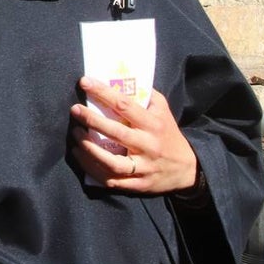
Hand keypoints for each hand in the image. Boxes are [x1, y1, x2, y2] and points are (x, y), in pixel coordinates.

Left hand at [69, 76, 198, 194]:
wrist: (188, 169)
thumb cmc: (168, 134)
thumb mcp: (162, 111)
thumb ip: (145, 95)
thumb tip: (120, 79)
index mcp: (153, 125)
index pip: (125, 105)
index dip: (103, 93)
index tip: (84, 82)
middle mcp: (148, 146)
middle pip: (116, 133)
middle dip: (92, 120)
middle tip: (75, 110)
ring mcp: (143, 167)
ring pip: (112, 162)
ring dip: (90, 149)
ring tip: (75, 135)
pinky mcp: (138, 184)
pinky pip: (111, 180)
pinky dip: (92, 168)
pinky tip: (80, 156)